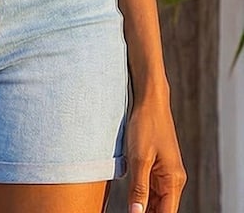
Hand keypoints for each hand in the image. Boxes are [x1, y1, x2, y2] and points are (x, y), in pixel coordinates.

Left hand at [126, 96, 186, 212]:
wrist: (150, 99)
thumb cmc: (146, 124)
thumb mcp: (139, 158)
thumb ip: (139, 188)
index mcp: (173, 180)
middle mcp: (173, 179)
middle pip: (162, 208)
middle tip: (128, 211)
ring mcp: (165, 172)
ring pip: (156, 199)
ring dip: (143, 205)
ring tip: (127, 207)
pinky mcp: (157, 165)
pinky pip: (151, 187)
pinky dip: (142, 194)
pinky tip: (131, 197)